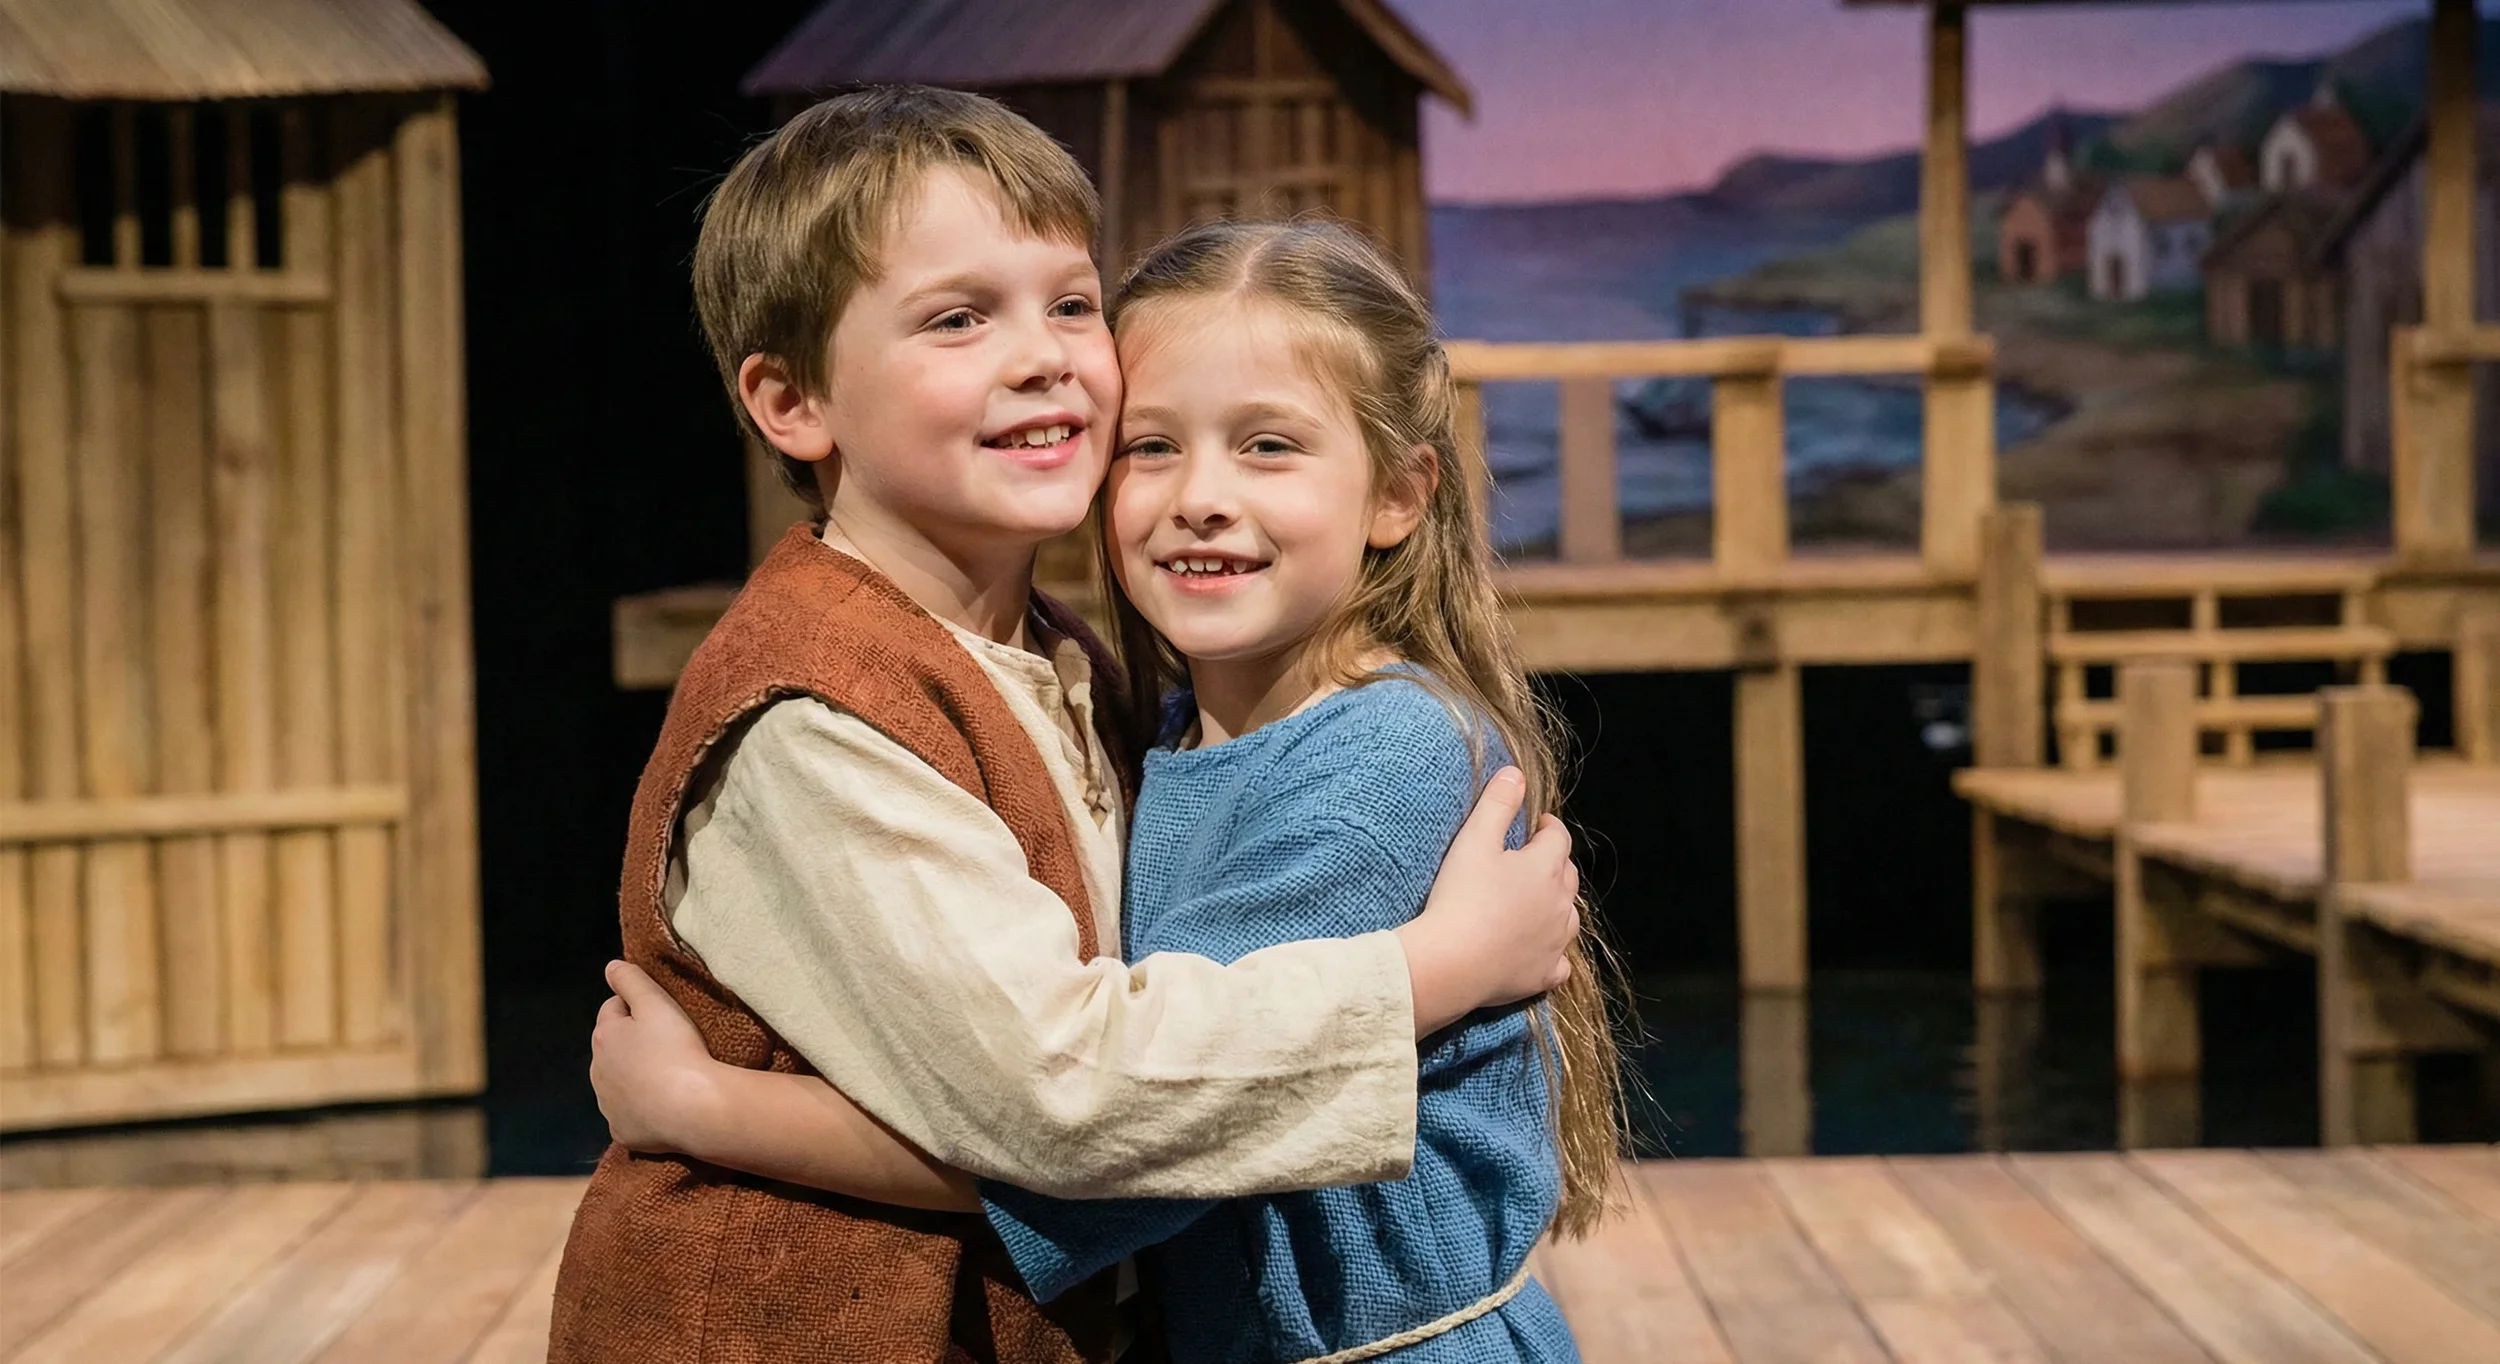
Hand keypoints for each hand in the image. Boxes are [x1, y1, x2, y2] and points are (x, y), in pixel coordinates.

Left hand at [589, 960, 721, 1152]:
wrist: (693, 1108)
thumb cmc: (677, 1050)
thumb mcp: (657, 1003)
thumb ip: (631, 980)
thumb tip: (610, 967)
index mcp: (604, 1037)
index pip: (613, 1009)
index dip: (637, 1007)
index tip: (662, 1014)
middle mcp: (597, 1072)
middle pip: (613, 1048)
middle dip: (632, 1044)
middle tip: (668, 1045)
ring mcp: (608, 1106)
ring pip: (618, 1083)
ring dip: (635, 1077)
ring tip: (668, 1077)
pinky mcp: (622, 1132)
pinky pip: (629, 1115)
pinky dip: (641, 1109)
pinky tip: (664, 1106)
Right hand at [1396, 768, 1579, 1034]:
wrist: (1452, 962)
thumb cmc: (1462, 896)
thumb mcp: (1474, 840)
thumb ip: (1497, 803)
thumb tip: (1516, 774)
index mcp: (1546, 867)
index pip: (1558, 837)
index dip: (1548, 828)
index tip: (1535, 825)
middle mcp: (1560, 904)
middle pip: (1568, 876)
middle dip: (1554, 864)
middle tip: (1530, 861)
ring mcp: (1555, 942)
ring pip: (1569, 917)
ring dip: (1557, 906)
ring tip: (1536, 903)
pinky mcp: (1544, 974)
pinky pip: (1560, 963)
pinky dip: (1553, 953)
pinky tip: (1540, 951)